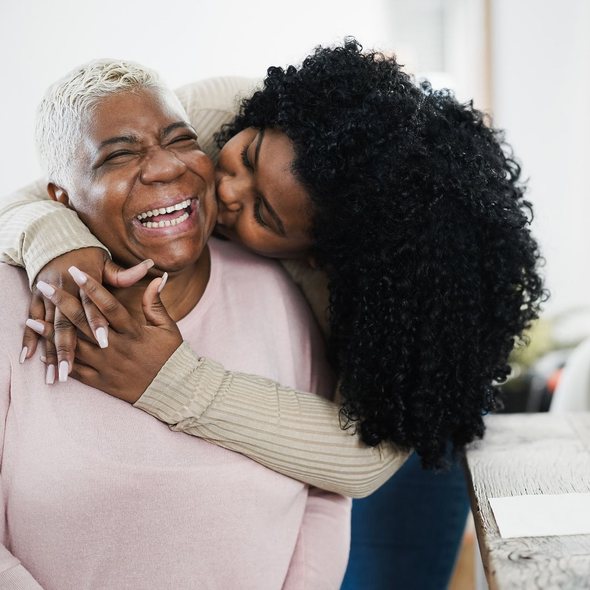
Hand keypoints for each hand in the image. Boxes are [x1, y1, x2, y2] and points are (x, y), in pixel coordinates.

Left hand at [28, 267, 182, 402]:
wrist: (173, 390)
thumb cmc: (171, 356)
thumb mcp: (168, 328)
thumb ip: (155, 303)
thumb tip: (156, 279)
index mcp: (133, 332)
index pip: (108, 306)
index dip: (91, 288)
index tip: (76, 272)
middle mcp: (117, 348)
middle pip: (85, 322)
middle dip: (63, 302)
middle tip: (45, 286)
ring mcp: (107, 366)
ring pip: (75, 346)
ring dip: (51, 333)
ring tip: (32, 318)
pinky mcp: (102, 382)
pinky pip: (77, 371)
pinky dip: (60, 361)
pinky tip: (43, 352)